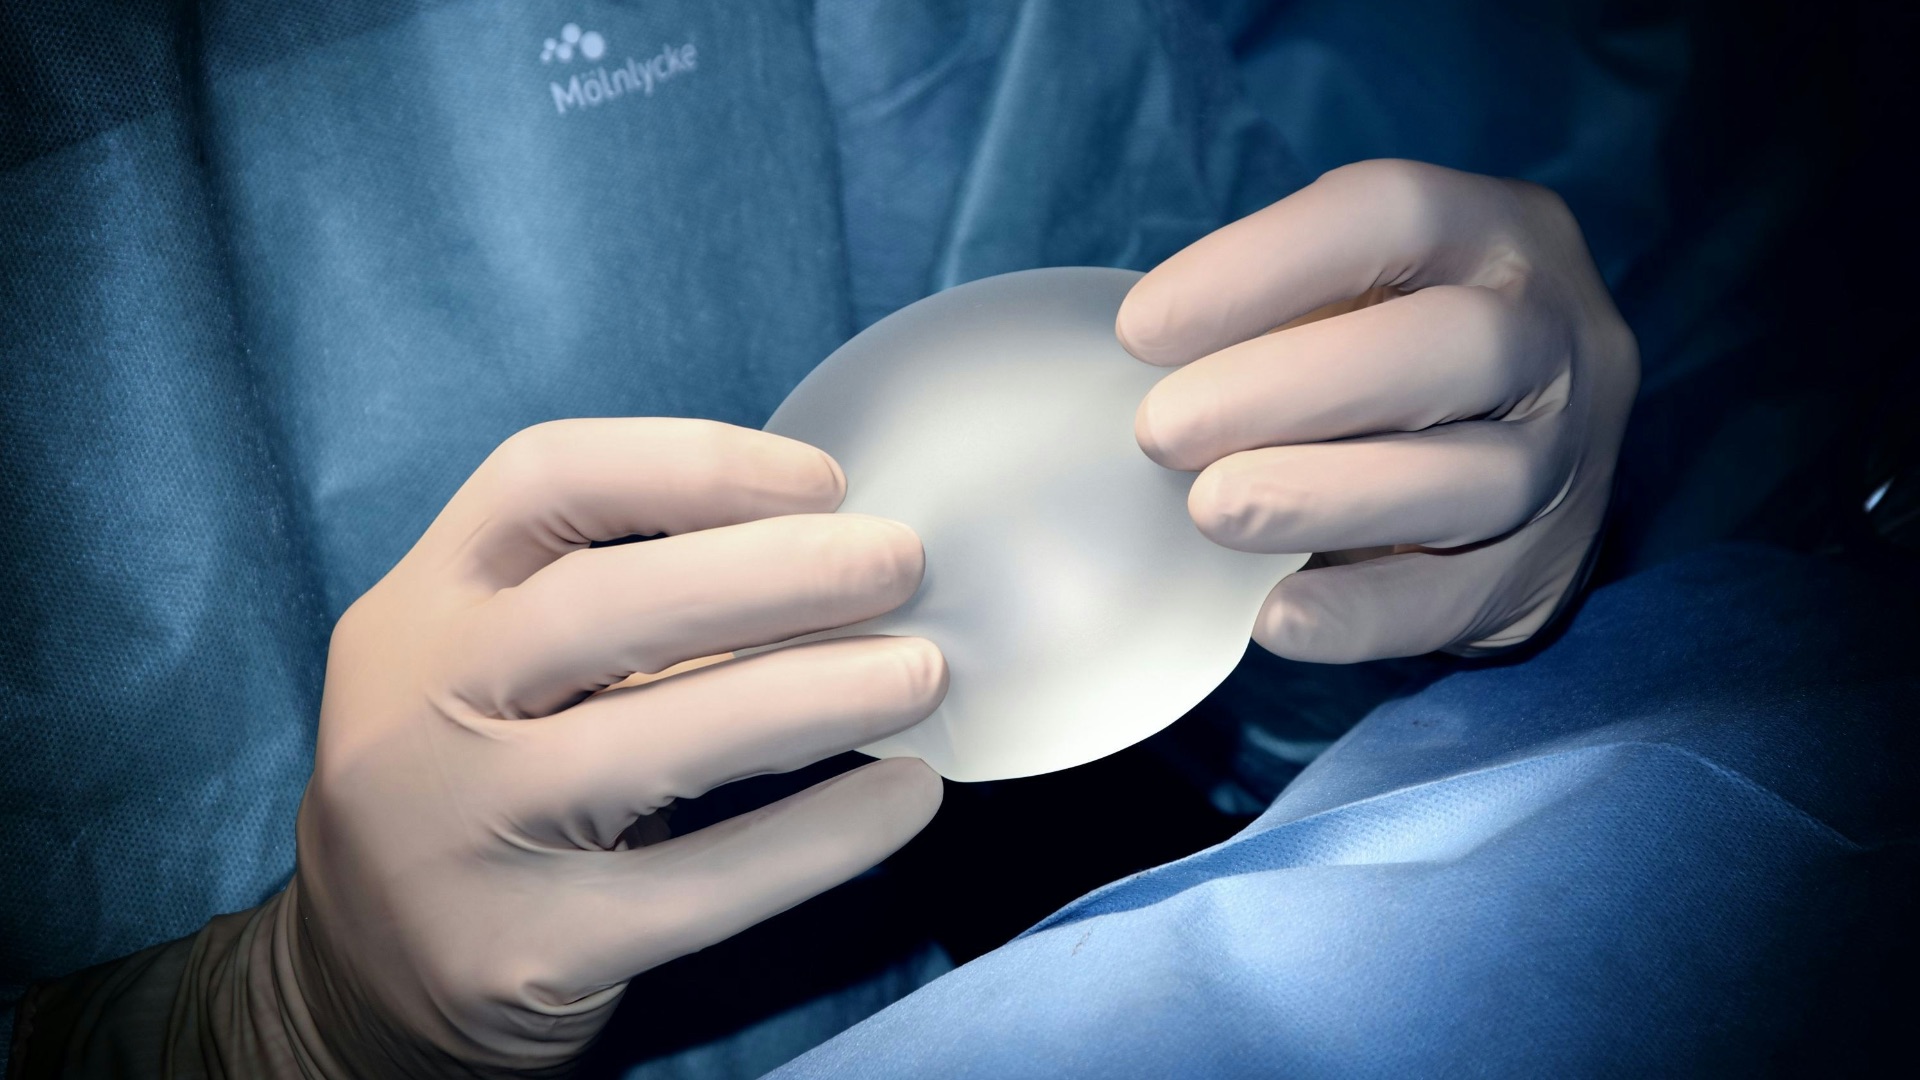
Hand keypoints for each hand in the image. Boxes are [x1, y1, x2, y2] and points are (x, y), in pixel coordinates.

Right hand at [289, 418, 945, 1074]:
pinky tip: (904, 798)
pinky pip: (703, 886)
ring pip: (657, 742)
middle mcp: (418, 707)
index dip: (696, 464)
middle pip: (604, 602)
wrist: (370, 979)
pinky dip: (821, 837)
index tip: (823, 481)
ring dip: (815, 695)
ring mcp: (460, 836)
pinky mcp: (524, 952)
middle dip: (777, 572)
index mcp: (421, 604)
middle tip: (900, 565)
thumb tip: (832, 556)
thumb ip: (623, 606)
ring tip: (920, 675)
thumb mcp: (498, 668)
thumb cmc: (482, 780)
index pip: (544, 479)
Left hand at [1118, 160, 1638, 660]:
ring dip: (1321, 497)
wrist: (1527, 462)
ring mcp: (1569, 457)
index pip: (1394, 214)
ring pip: (1472, 479)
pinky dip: (1358, 614)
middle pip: (1451, 345)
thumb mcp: (1361, 291)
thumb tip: (1142, 358)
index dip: (1260, 266)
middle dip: (1287, 389)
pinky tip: (1272, 616)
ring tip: (1208, 512)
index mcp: (1498, 231)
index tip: (1141, 330)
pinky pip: (1457, 600)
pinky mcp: (1543, 570)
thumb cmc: (1399, 353)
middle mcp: (1557, 333)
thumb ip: (1279, 309)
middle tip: (1161, 431)